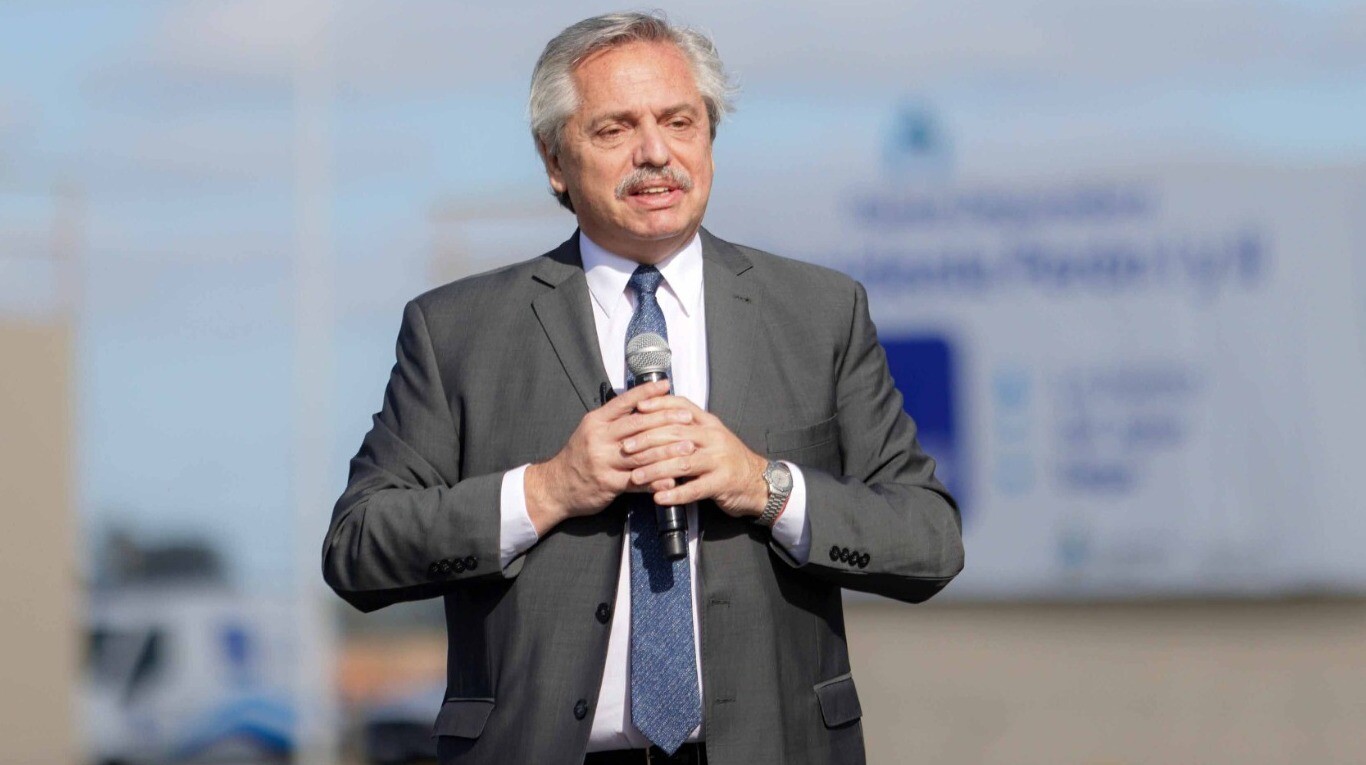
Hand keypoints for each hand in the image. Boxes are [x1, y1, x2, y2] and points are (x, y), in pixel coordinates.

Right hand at [524, 380, 694, 534]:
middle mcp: (599, 438)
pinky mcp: (608, 483)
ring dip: (668, 451)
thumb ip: (614, 420)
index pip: (625, 402)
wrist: (555, 486)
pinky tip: (672, 479)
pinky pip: (637, 481)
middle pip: (638, 425)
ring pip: (642, 453)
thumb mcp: (591, 431)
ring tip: (689, 448)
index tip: (667, 385)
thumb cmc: (578, 457)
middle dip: (666, 419)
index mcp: (597, 421)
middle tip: (688, 417)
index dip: (647, 392)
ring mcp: (603, 461)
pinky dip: (656, 480)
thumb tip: (642, 404)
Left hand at [621, 395, 769, 518]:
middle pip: (676, 435)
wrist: (759, 481)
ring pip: (682, 462)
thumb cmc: (727, 458)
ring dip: (656, 470)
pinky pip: (695, 489)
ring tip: (636, 476)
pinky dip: (675, 493)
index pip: (681, 407)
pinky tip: (658, 497)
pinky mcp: (722, 483)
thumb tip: (653, 417)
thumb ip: (687, 427)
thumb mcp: (710, 436)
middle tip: (626, 448)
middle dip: (648, 441)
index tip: (637, 409)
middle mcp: (714, 438)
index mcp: (709, 423)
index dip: (658, 406)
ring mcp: (719, 460)